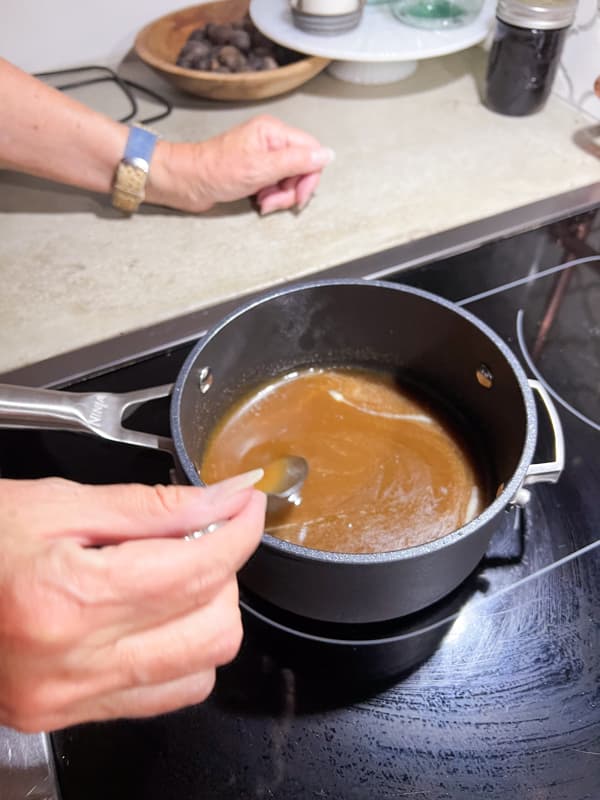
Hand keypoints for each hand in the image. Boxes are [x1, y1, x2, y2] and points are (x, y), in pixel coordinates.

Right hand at [0, 472, 265, 732]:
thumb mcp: (58, 503)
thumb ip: (153, 506)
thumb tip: (225, 498)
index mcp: (68, 597)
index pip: (198, 568)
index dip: (238, 529)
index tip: (247, 504)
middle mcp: (72, 664)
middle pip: (214, 626)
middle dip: (225, 571)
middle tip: (199, 536)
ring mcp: (69, 700)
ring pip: (200, 668)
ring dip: (208, 612)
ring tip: (173, 574)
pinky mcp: (66, 716)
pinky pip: (163, 696)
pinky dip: (180, 652)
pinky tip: (154, 616)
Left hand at [147, 114, 334, 214]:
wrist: (186, 182)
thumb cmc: (215, 171)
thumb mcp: (260, 168)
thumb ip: (296, 161)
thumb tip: (327, 155)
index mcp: (274, 132)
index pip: (311, 151)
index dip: (309, 176)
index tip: (297, 195)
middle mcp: (271, 141)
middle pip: (301, 167)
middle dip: (292, 189)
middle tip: (275, 202)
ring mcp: (263, 157)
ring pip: (289, 179)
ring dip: (280, 196)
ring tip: (263, 202)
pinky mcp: (255, 171)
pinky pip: (276, 185)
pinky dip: (271, 196)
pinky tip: (258, 200)